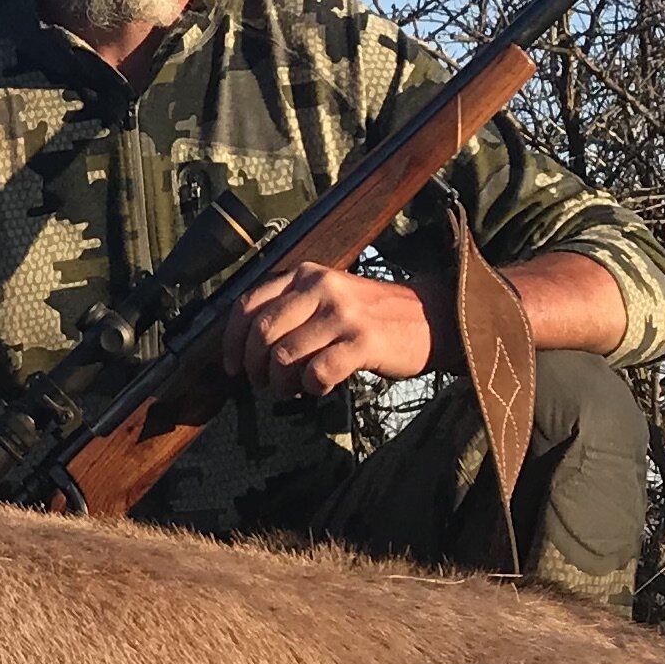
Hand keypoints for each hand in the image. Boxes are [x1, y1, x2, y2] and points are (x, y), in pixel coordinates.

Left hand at [223, 261, 434, 400]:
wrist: (431, 317)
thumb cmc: (371, 316)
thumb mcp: (328, 297)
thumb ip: (291, 309)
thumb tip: (244, 346)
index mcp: (305, 275)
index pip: (248, 305)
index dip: (232, 341)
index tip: (233, 367)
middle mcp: (320, 288)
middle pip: (262, 333)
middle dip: (256, 367)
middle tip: (266, 383)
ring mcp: (342, 314)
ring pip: (285, 356)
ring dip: (282, 383)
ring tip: (295, 388)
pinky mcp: (363, 342)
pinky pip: (317, 372)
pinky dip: (311, 387)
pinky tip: (321, 387)